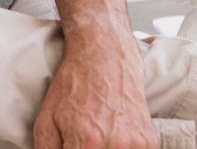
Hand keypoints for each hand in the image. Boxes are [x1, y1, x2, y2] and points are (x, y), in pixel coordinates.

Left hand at [33, 24, 157, 148]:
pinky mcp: (150, 142)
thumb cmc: (73, 86)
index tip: (72, 147)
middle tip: (83, 141)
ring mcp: (136, 144)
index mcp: (86, 141)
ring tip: (97, 138)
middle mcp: (115, 144)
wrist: (105, 57)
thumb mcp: (46, 119)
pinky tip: (112, 136)